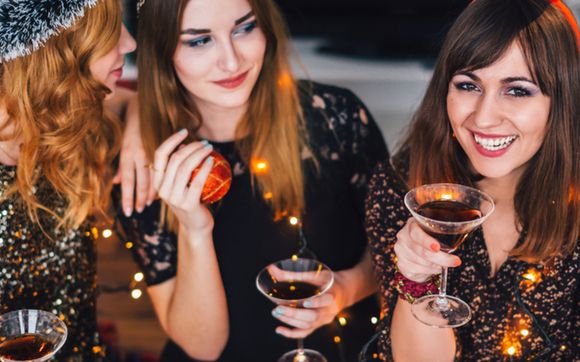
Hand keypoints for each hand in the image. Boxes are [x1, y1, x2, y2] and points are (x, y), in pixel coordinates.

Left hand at [114, 97, 155, 215]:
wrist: (139, 105)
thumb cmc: (130, 128)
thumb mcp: (122, 147)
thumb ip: (119, 166)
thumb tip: (114, 182)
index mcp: (126, 154)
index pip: (126, 180)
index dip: (127, 197)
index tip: (129, 212)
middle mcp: (136, 153)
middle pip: (139, 180)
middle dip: (140, 197)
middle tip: (142, 210)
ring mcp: (148, 148)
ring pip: (152, 174)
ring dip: (152, 189)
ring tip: (153, 202)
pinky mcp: (159, 143)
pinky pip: (163, 162)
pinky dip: (165, 174)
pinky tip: (167, 184)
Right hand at [153, 129, 213, 234]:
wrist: (196, 226)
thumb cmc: (191, 200)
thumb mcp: (182, 183)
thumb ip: (179, 167)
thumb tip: (184, 145)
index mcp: (157, 182)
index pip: (159, 155)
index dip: (171, 140)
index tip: (185, 131)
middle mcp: (162, 190)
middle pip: (175, 160)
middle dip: (191, 147)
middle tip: (205, 142)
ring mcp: (174, 198)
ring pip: (185, 168)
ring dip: (199, 154)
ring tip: (210, 148)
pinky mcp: (188, 204)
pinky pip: (197, 181)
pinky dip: (205, 168)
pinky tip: (212, 160)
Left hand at [271, 271, 348, 338]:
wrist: (344, 292)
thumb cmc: (329, 281)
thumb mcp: (316, 274)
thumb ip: (295, 274)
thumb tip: (272, 269)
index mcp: (332, 294)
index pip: (326, 300)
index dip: (316, 303)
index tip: (305, 302)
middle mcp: (329, 310)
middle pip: (313, 316)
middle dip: (294, 314)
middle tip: (279, 309)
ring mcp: (323, 320)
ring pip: (308, 325)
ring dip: (290, 320)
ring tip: (276, 312)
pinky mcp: (318, 325)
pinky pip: (306, 333)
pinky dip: (292, 334)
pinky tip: (279, 330)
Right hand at [394, 218, 460, 281]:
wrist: (416, 253)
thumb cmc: (429, 240)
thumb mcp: (435, 232)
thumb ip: (442, 233)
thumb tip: (460, 238)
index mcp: (412, 225)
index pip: (416, 233)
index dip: (426, 241)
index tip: (437, 247)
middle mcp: (403, 237)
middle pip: (422, 251)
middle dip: (441, 258)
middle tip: (455, 261)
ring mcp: (400, 251)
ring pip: (422, 263)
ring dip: (436, 265)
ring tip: (442, 264)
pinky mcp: (401, 264)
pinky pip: (418, 271)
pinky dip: (430, 271)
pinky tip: (434, 268)